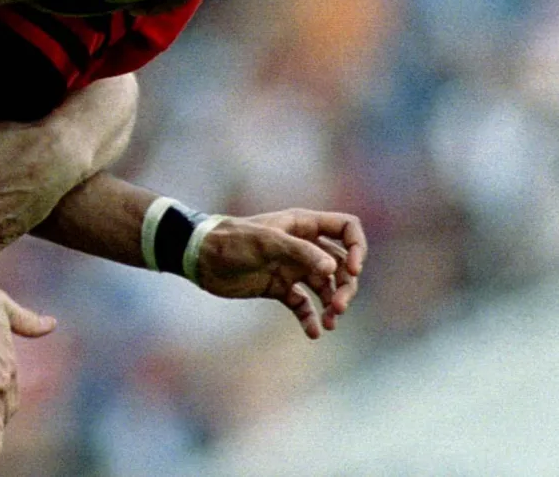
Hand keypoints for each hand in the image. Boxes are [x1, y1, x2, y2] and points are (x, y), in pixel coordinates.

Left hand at [190, 208, 366, 338]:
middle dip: (347, 286)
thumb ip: (301, 252)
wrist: (200, 257)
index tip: (354, 270)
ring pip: (326, 287)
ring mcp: (292, 267)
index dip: (358, 247)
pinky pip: (304, 304)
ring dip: (332, 304)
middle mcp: (303, 246)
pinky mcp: (279, 288)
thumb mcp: (267, 242)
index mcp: (303, 226)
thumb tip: (335, 270)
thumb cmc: (232, 240)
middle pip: (342, 264)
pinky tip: (314, 332)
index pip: (346, 228)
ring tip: (330, 322)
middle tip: (338, 307)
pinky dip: (311, 318)